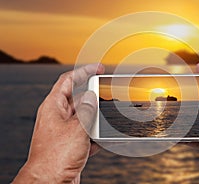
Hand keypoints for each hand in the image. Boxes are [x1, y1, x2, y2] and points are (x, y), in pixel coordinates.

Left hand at [13, 64, 103, 182]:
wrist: (50, 183)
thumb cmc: (56, 157)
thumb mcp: (77, 128)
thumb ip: (87, 110)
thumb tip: (92, 96)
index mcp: (54, 106)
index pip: (69, 80)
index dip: (84, 71)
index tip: (98, 68)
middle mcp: (57, 116)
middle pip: (77, 98)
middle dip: (92, 96)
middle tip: (107, 93)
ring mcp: (63, 130)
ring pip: (83, 116)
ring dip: (95, 118)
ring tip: (105, 120)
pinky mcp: (70, 144)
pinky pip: (85, 133)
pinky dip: (94, 135)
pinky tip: (101, 139)